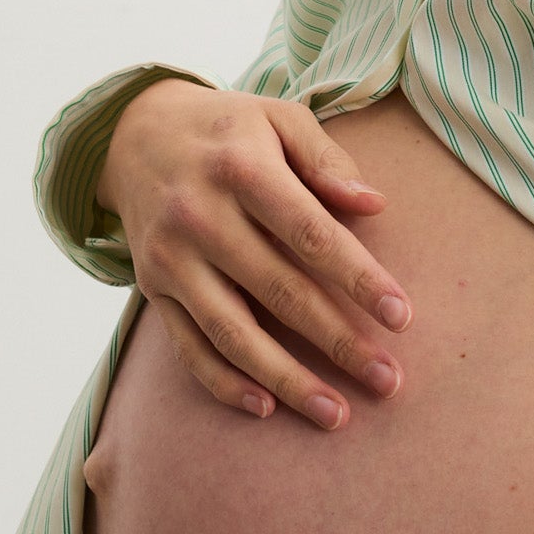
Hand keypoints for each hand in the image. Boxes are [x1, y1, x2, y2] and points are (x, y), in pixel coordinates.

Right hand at [96, 79, 414, 426]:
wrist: (131, 134)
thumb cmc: (228, 132)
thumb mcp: (277, 119)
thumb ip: (327, 161)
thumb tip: (374, 206)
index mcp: (243, 170)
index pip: (311, 234)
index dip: (358, 279)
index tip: (401, 317)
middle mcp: (200, 216)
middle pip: (280, 293)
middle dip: (339, 343)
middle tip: (388, 381)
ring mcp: (171, 259)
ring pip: (234, 333)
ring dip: (287, 380)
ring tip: (336, 415)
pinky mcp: (153, 290)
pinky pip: (189, 348)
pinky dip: (225, 383)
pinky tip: (266, 409)